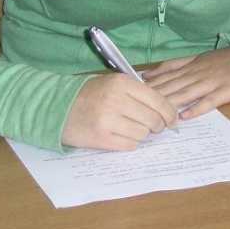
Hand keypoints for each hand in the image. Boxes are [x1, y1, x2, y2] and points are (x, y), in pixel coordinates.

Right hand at [61, 74, 178, 150]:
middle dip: (158, 126)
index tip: (172, 119)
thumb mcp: (113, 83)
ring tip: (131, 128)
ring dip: (142, 134)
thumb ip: (137, 92)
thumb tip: (166, 109)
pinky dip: (130, 142)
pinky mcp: (101, 138)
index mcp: (122, 83)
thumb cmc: (89, 94)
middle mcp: (116, 100)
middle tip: (154, 126)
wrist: (57, 107)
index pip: (158, 100)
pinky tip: (122, 136)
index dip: (169, 113)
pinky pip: (130, 145)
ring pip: (143, 133)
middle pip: (153, 119)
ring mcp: (108, 120)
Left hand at [143, 48, 229, 118]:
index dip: (151, 83)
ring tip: (156, 112)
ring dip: (171, 102)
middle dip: (155, 94)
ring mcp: (210, 83)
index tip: (135, 90)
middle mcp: (197, 74)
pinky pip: (209, 101)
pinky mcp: (224, 92)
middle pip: (173, 85)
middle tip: (138, 104)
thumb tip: (149, 73)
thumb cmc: (220, 60)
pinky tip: (185, 116)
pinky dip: (197, 108)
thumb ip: (173, 65)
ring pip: (187, 93)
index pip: (166, 75)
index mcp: (190, 66)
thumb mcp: (195, 58)